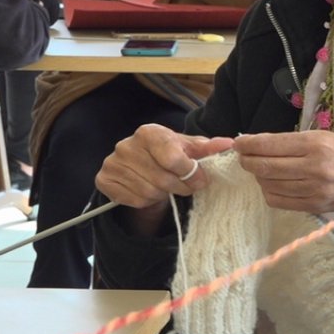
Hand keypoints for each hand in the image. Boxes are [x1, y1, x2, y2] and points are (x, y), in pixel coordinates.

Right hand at [95, 124, 233, 234]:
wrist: (140, 165)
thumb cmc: (168, 154)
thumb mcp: (188, 148)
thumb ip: (207, 147)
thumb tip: (229, 144)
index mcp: (148, 132)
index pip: (173, 158)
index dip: (191, 173)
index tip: (200, 179)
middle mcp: (126, 145)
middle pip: (163, 179)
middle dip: (180, 187)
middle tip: (186, 187)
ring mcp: (112, 163)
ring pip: (150, 192)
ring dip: (164, 194)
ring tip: (165, 186)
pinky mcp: (104, 180)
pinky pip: (134, 200)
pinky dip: (146, 201)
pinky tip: (148, 191)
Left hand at [234, 131, 333, 213]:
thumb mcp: (325, 136)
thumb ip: (294, 142)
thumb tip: (260, 144)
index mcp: (316, 144)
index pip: (271, 145)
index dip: (249, 144)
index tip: (239, 143)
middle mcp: (313, 167)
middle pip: (266, 167)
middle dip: (247, 161)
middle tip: (242, 157)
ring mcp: (314, 190)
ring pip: (270, 185)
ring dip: (258, 177)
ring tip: (258, 170)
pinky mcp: (315, 206)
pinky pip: (280, 201)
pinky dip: (269, 192)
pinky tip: (271, 185)